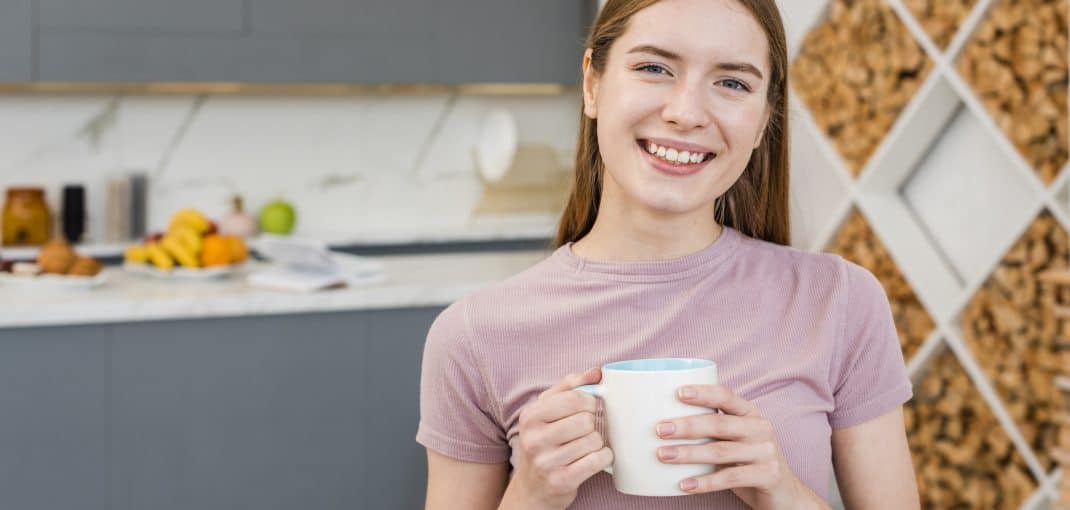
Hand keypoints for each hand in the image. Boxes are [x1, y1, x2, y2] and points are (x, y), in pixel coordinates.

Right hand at [503, 367, 613, 509]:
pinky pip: (597, 461)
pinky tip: (597, 457)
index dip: (592, 401)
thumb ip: (570, 387)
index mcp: (530, 416)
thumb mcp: (548, 411)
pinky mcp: (561, 480)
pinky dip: (604, 457)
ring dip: (599, 442)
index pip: (574, 398)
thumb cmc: (545, 442)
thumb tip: (597, 372)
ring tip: (591, 444)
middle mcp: (534, 439)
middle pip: (586, 420)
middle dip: (596, 423)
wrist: (533, 487)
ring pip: (594, 440)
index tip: (593, 407)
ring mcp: (546, 462)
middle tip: (592, 428)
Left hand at [654, 384, 821, 509]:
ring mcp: (766, 452)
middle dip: (687, 426)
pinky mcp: (768, 475)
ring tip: (663, 455)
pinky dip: (704, 482)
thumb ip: (712, 429)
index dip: (703, 393)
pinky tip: (684, 485)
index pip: (726, 396)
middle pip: (719, 424)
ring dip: (688, 453)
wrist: (785, 493)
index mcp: (750, 413)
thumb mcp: (735, 440)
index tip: (677, 392)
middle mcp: (761, 428)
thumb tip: (665, 421)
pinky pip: (730, 478)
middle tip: (660, 430)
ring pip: (721, 451)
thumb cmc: (748, 462)